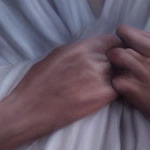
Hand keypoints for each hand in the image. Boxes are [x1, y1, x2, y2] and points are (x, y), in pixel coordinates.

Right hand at [6, 33, 120, 138]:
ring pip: (121, 73)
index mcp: (80, 47)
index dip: (116, 49)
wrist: (28, 109)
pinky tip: (109, 99)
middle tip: (115, 75)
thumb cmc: (36, 83)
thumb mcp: (56, 56)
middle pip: (119, 56)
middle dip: (119, 65)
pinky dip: (119, 94)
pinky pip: (119, 90)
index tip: (114, 57)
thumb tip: (89, 51)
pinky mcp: (100, 96)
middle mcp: (91, 58)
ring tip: (113, 88)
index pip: (112, 40)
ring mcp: (97, 76)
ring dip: (119, 79)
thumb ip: (77, 51)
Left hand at [108, 15, 149, 149]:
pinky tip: (128, 88)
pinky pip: (123, 92)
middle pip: (119, 53)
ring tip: (122, 71)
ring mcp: (149, 87)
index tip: (125, 37)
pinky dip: (121, 88)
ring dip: (116, 70)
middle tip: (120, 54)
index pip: (131, 37)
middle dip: (115, 51)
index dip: (123, 34)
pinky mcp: (148, 106)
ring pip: (117, 72)